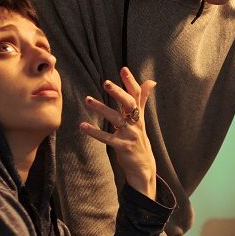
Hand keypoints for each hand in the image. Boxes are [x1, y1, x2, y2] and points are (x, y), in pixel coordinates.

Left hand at [79, 67, 157, 199]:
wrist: (144, 166)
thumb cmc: (138, 139)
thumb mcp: (141, 119)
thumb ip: (142, 100)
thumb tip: (151, 81)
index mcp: (139, 115)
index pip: (137, 95)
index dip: (131, 82)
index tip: (123, 69)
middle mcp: (136, 123)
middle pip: (129, 104)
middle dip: (118, 93)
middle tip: (106, 82)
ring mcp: (130, 135)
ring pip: (116, 119)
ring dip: (101, 108)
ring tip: (87, 99)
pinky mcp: (123, 147)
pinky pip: (107, 138)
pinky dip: (94, 132)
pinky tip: (83, 126)